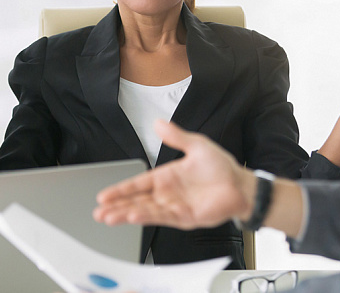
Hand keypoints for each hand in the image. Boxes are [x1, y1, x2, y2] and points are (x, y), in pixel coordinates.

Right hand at [94, 121, 253, 229]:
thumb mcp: (197, 145)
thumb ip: (176, 136)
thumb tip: (158, 123)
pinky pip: (163, 217)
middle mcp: (167, 193)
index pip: (137, 183)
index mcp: (166, 176)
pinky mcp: (185, 217)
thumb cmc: (221, 167)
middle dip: (116, 206)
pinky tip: (134, 216)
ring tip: (109, 217)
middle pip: (136, 200)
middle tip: (98, 212)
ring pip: (145, 211)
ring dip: (126, 214)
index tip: (104, 195)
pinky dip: (147, 217)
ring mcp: (175, 206)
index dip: (120, 189)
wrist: (241, 185)